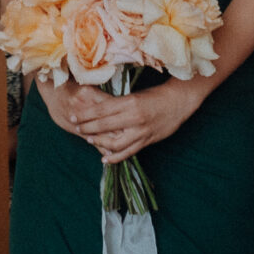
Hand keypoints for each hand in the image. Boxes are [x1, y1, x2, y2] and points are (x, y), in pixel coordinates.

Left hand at [58, 81, 200, 164]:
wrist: (179, 102)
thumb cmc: (156, 95)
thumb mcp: (135, 95)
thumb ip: (119, 103)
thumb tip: (99, 107)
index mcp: (129, 102)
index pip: (101, 110)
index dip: (85, 114)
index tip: (74, 115)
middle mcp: (134, 118)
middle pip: (104, 125)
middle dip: (87, 127)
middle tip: (77, 127)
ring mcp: (141, 131)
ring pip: (114, 142)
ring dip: (99, 142)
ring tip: (89, 140)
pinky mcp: (147, 141)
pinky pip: (128, 152)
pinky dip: (115, 157)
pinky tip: (105, 159)